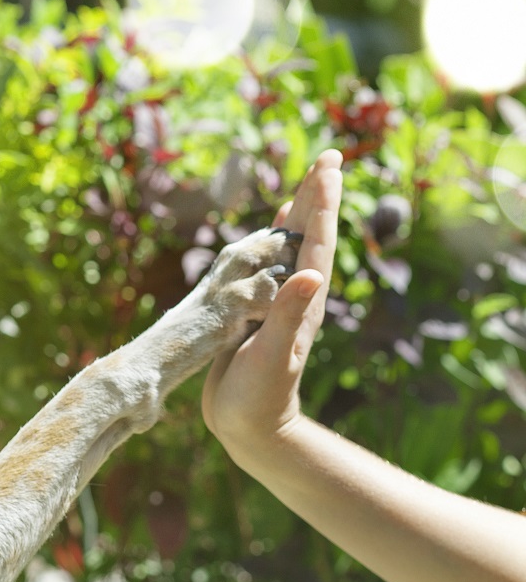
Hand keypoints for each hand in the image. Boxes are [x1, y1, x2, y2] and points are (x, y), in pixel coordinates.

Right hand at [201, 149, 342, 457]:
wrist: (250, 425)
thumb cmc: (259, 396)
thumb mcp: (273, 356)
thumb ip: (288, 315)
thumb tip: (309, 273)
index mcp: (304, 301)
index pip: (317, 243)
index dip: (322, 204)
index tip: (327, 167)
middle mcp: (298, 296)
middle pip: (312, 236)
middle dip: (320, 196)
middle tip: (330, 156)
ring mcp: (282, 302)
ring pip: (294, 246)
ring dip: (302, 213)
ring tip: (308, 182)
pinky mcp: (262, 310)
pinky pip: (272, 263)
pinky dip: (277, 240)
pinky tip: (276, 227)